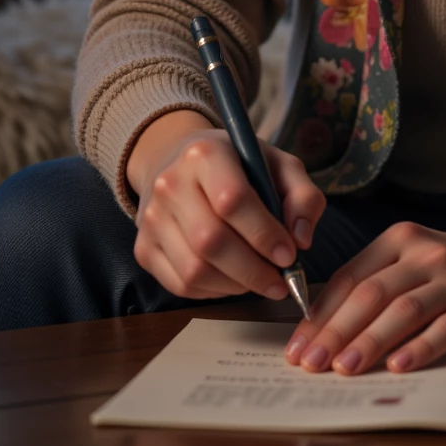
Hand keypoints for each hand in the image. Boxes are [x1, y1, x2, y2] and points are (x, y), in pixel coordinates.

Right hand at [127, 112, 325, 301]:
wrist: (181, 164)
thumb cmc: (240, 167)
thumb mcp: (278, 165)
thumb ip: (302, 196)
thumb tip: (301, 240)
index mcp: (205, 154)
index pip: (232, 200)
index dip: (264, 233)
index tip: (289, 254)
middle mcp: (170, 183)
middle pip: (210, 241)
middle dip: (253, 269)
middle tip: (280, 280)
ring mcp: (151, 218)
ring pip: (194, 270)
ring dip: (235, 285)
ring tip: (259, 279)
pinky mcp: (144, 248)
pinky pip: (180, 285)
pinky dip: (214, 291)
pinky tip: (233, 279)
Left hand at [284, 224, 445, 375]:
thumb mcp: (413, 261)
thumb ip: (376, 282)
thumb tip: (323, 328)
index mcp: (401, 238)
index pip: (351, 277)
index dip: (321, 314)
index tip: (297, 347)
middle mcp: (426, 255)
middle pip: (372, 294)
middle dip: (336, 332)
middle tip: (310, 364)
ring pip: (404, 310)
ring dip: (370, 341)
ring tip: (344, 369)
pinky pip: (445, 328)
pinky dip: (419, 348)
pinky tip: (398, 367)